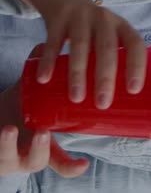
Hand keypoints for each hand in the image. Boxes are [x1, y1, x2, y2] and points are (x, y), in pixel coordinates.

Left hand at [0, 47, 88, 177]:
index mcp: (44, 148)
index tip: (85, 162)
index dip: (73, 166)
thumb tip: (55, 43)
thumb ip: (44, 77)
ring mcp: (5, 157)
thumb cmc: (17, 109)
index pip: (62, 162)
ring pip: (7, 159)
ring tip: (7, 128)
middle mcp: (26, 156)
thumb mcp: (33, 97)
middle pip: (37, 161)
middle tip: (43, 132)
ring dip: (6, 146)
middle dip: (39, 150)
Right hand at [6, 0, 146, 108]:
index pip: (136, 45)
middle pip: (107, 48)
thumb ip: (112, 61)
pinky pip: (53, 42)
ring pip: (81, 46)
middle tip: (102, 103)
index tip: (134, 90)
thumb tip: (115, 104)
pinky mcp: (58, 19)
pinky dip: (48, 61)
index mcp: (123, 27)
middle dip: (106, 77)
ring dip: (78, 74)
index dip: (137, 66)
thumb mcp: (109, 38)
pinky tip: (44, 79)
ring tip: (76, 98)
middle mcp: (105, 20)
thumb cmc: (94, 31)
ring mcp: (81, 17)